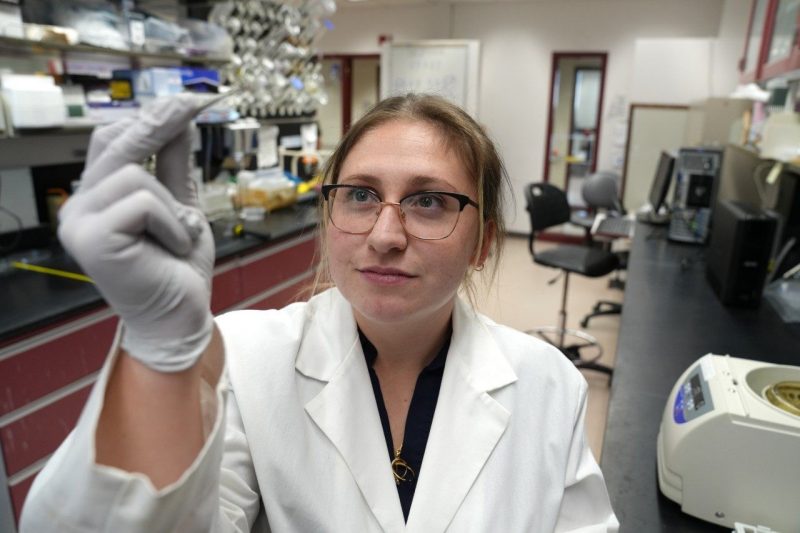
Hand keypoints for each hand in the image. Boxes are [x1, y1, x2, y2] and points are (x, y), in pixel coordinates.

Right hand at [59, 95, 215, 371]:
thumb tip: (178, 118)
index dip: (148, 118)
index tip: (186, 100)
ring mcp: (79, 222)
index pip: (112, 140)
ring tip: (177, 239)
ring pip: (135, 175)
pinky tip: (173, 248)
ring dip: (173, 208)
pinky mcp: (92, 238)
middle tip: (195, 101)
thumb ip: (173, 166)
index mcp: (95, 197)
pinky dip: (172, 223)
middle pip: (116, 143)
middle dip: (160, 125)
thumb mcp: (181, 206)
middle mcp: (78, 206)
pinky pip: (143, 202)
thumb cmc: (178, 267)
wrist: (181, 317)